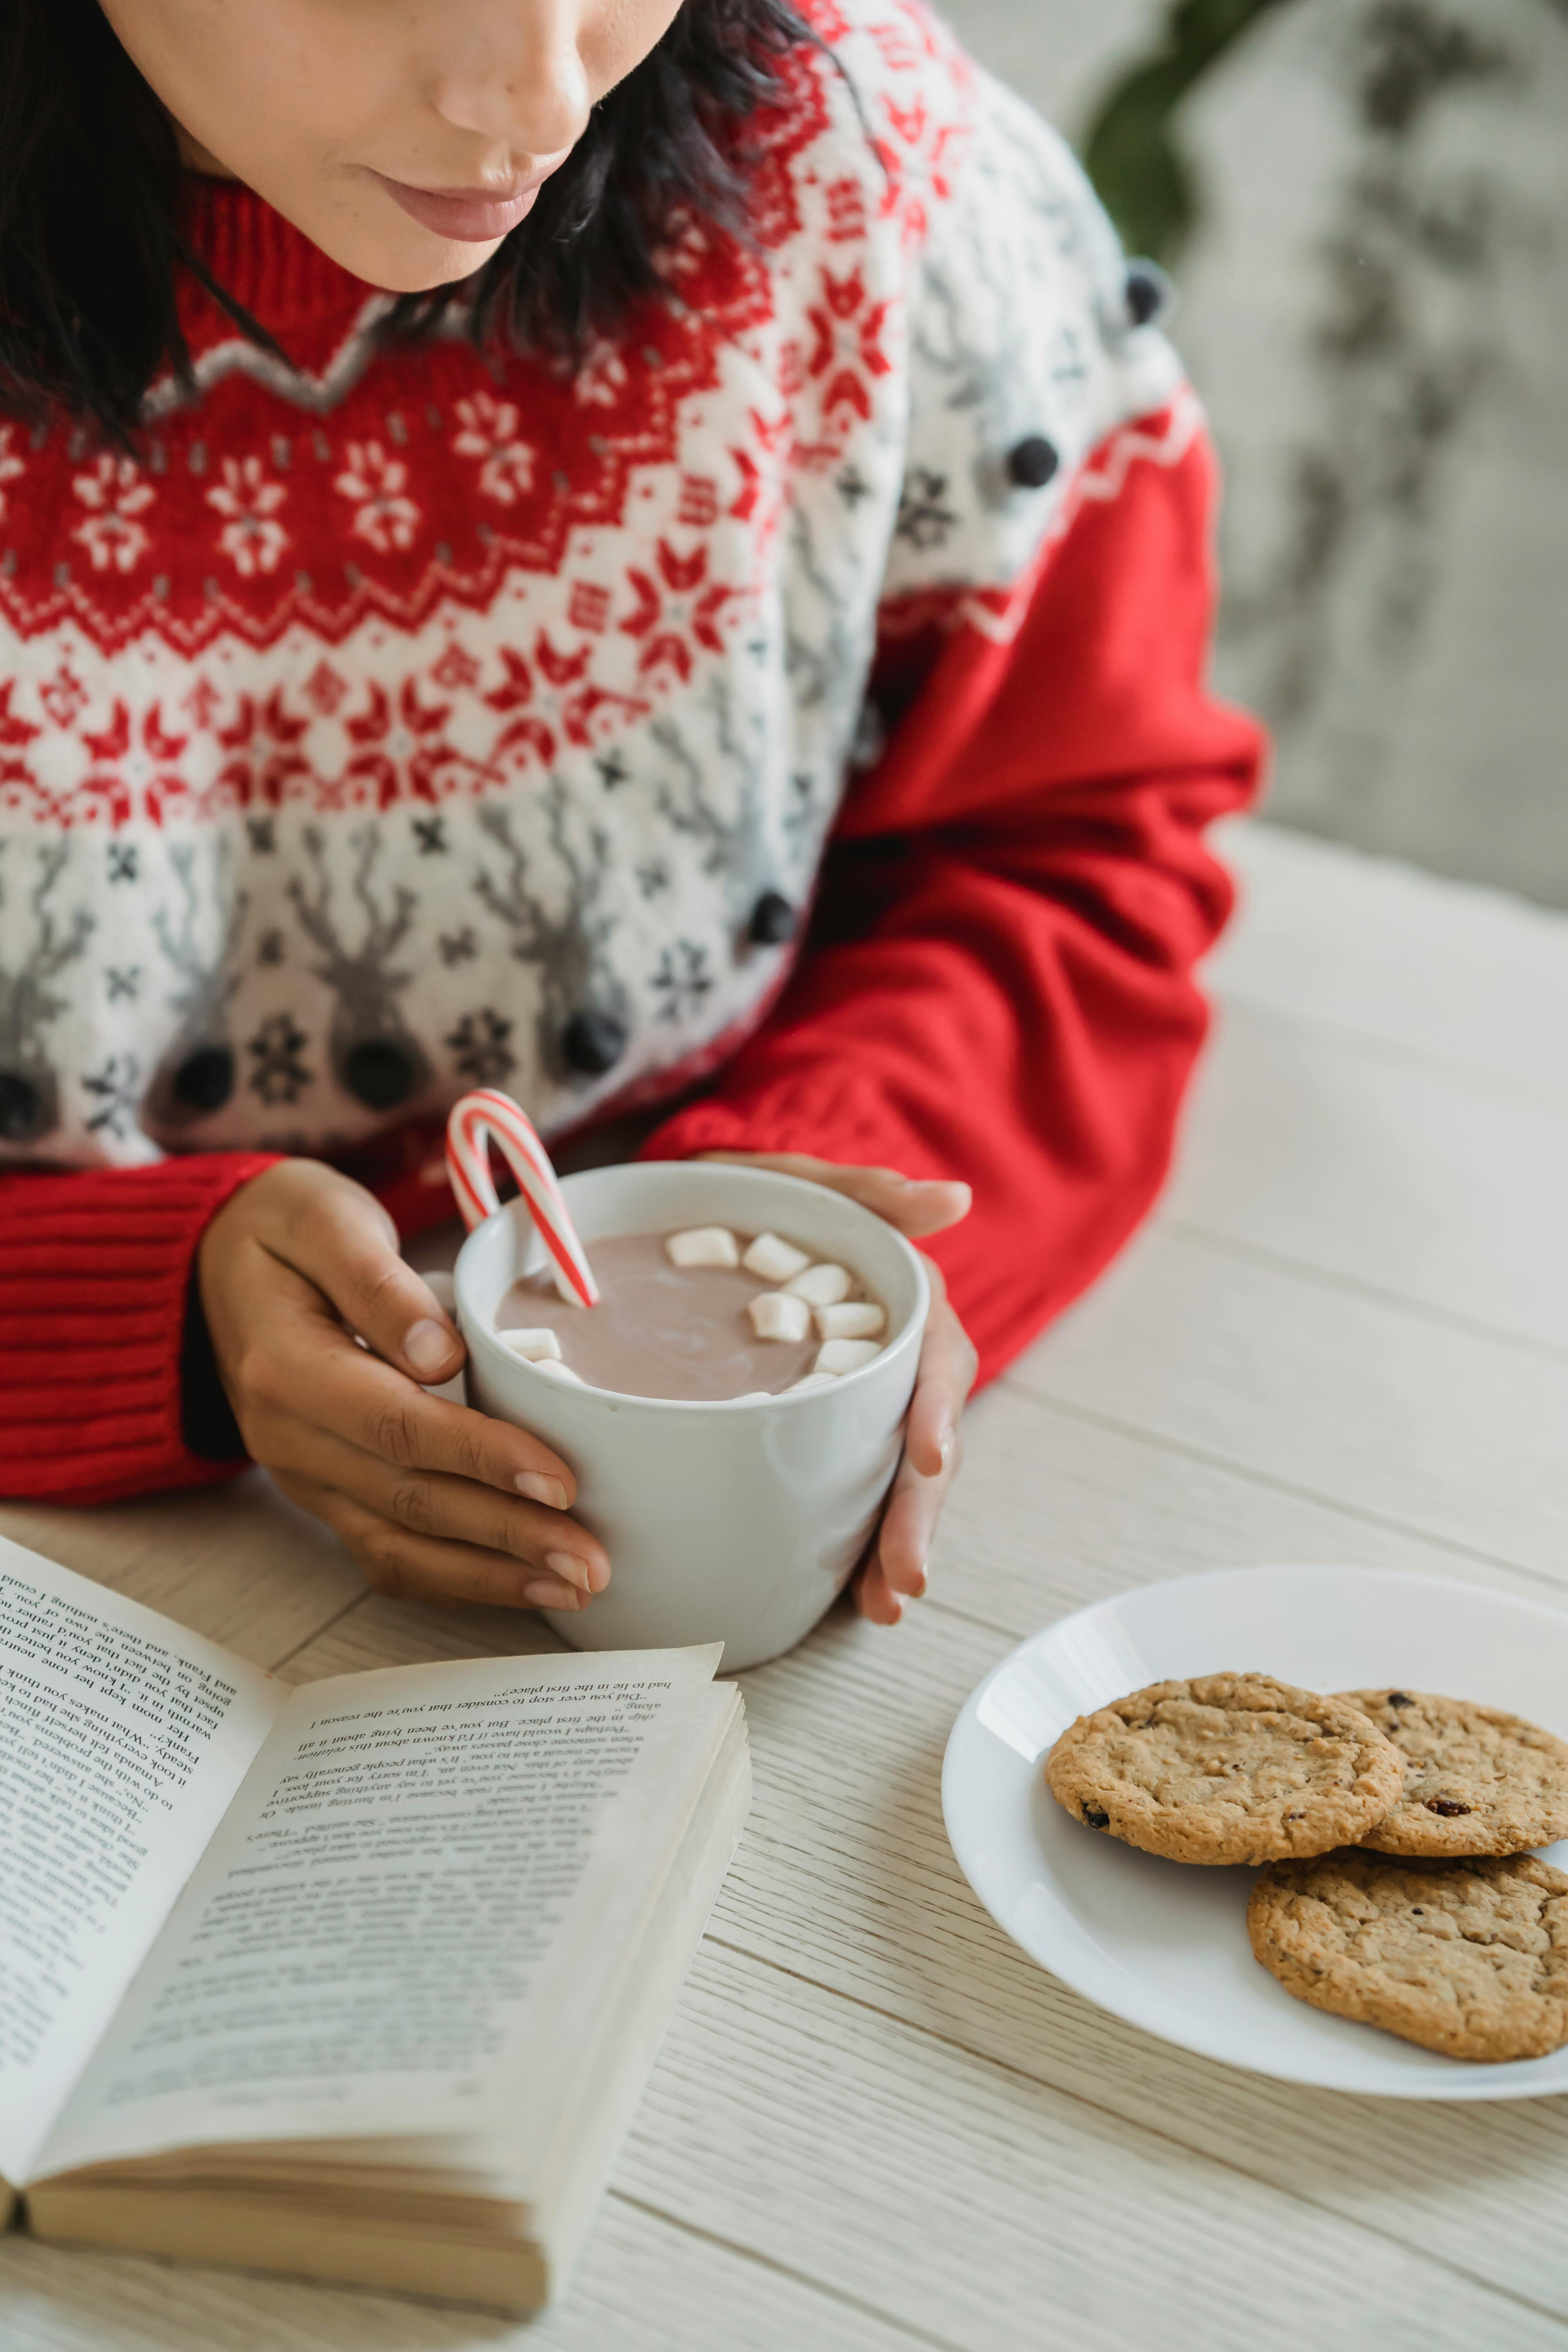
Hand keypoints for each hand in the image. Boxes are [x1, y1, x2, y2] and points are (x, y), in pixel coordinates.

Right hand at [198, 1160, 609, 1613]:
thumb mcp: (325, 1222)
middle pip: (408, 1499)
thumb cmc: (286, 1231)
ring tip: (573, 1585)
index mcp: (286, 1366)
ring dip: (490, 1575)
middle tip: (590, 1561)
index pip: (396, 1426)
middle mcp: (289, 1436)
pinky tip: (520, 1583)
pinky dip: (455, 1578)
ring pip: (399, 1545)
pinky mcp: (325, 1493)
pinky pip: (387, 1553)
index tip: (558, 1480)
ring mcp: (304, 1474)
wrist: (218, 1266)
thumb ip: (378, 1283)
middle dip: (507, 1535)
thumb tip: (442, 1355)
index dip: (481, 1456)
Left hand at [698, 1153, 978, 1623]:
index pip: (938, 1362)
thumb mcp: (808, 1179)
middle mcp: (901, 1363)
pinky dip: (863, 1547)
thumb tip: (953, 1199)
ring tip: (888, 1603)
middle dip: (918, 1512)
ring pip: (902, 1482)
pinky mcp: (839, 1433)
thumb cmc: (766, 1195)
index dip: (937, 1409)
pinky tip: (860, 1598)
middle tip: (906, 1576)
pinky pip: (861, 1494)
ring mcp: (872, 1404)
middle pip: (927, 1444)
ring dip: (898, 1544)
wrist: (721, 1218)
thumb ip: (871, 1190)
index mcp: (908, 1307)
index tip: (929, 1453)